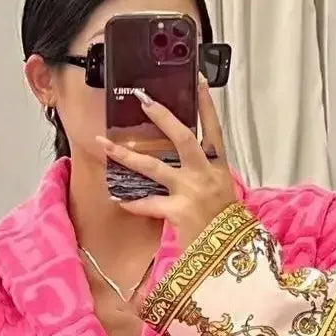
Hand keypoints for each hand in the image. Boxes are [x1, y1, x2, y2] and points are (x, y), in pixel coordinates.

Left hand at [96, 76, 236, 246]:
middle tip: (144, 100)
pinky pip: (148, 203)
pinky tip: (119, 199)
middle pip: (182, 137)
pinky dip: (132, 202)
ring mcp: (192, 191)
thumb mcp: (221, 192)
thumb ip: (204, 174)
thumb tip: (180, 161)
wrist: (230, 254)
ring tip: (105, 144)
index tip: (197, 80)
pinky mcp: (179, 211)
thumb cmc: (223, 225)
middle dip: (162, 116)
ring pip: (154, 166)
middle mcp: (206, 174)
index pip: (213, 128)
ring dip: (126, 155)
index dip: (206, 104)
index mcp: (219, 167)